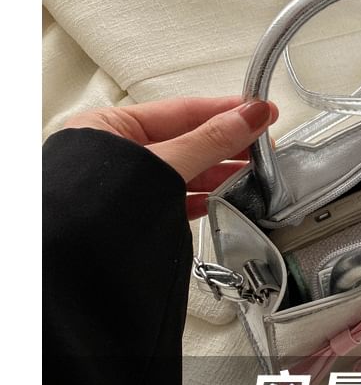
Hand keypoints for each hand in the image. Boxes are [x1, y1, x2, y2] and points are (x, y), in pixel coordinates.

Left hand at [64, 96, 277, 219]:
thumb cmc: (90, 214)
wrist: (72, 274)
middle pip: (186, 140)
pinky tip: (227, 196)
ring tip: (254, 170)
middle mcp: (117, 157)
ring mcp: (129, 189)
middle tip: (265, 143)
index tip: (259, 111)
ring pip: (186, 172)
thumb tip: (247, 117)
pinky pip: (180, 199)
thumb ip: (208, 141)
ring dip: (221, 171)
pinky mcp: (139, 217)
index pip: (181, 111)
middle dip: (228, 143)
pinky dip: (206, 197)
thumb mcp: (162, 165)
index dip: (225, 110)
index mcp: (109, 128)